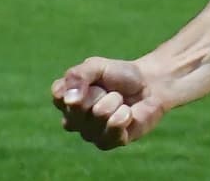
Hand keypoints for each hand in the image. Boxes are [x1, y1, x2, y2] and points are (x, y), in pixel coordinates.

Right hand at [51, 56, 166, 149]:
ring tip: (120, 101)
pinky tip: (128, 113)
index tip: (94, 79)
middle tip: (110, 91)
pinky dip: (125, 114)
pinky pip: (113, 128)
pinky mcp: (109, 142)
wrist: (149, 85)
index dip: (81, 83)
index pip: (60, 95)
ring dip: (115, 101)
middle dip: (101, 92)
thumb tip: (69, 100)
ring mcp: (89, 134)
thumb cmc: (120, 75)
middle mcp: (72, 121)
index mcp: (65, 102)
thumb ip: (78, 76)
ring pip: (99, 114)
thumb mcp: (97, 66)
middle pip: (80, 105)